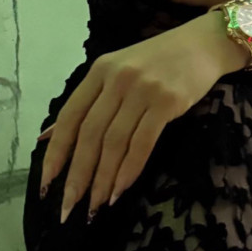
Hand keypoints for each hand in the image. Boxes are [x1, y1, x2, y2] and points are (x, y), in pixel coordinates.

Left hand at [38, 13, 249, 222]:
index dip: (56, 152)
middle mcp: (117, 79)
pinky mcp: (168, 102)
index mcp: (99, 70)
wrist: (205, 43)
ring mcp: (143, 90)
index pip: (69, 116)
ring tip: (95, 206)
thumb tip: (47, 138)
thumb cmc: (160, 60)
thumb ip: (87, 101)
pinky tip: (121, 190)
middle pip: (90, 134)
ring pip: (115, 143)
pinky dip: (129, 170)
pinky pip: (142, 143)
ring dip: (103, 180)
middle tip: (68, 208)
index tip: (45, 185)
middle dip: (77, 175)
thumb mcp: (118, 70)